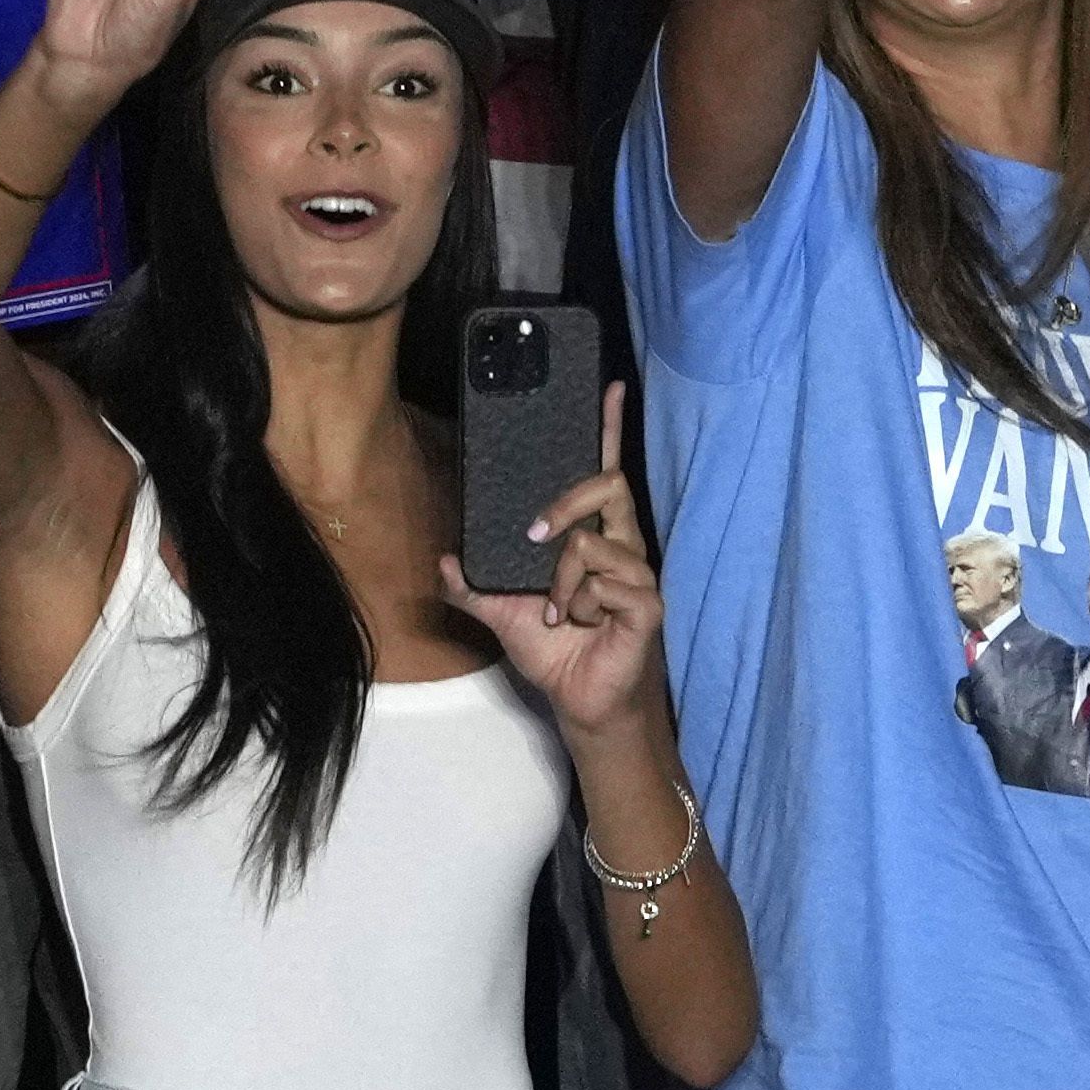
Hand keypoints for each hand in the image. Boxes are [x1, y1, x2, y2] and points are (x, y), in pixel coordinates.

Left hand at [436, 387, 666, 739]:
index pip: (605, 472)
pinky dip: (582, 606)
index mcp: (594, 537)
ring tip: (562, 615)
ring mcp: (638, 573)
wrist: (579, 701)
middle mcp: (621, 546)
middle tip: (534, 537)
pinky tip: (585, 626)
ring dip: (562, 585)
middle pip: (609, 485)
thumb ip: (470, 586)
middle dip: (565, 505)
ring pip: (591, 544)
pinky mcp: (647, 604)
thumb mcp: (500, 613)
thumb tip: (442, 559)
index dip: (608, 429)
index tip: (609, 388)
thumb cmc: (555, 652)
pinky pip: (607, 584)